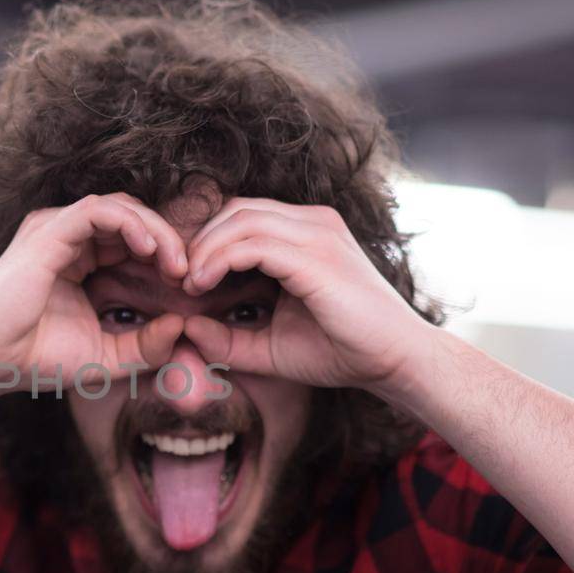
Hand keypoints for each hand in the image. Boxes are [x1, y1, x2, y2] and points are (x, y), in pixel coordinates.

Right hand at [0, 193, 188, 382]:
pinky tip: (151, 251)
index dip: (165, 254)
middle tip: (190, 273)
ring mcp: (54, 230)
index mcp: (78, 257)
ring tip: (176, 262)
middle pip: (131, 216)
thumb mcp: (106, 356)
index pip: (131, 237)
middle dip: (167, 239)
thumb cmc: (36, 359)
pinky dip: (131, 224)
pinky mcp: (47, 233)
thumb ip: (145, 346)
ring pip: (120, 206)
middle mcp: (66, 237)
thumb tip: (184, 325)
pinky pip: (98, 211)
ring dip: (155, 230)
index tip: (189, 286)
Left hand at [178, 197, 438, 391]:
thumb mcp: (270, 347)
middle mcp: (312, 224)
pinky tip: (203, 284)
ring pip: (239, 219)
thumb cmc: (341, 352)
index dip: (204, 240)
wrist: (395, 363)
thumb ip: (228, 339)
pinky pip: (253, 243)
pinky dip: (220, 259)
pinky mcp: (317, 256)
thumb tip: (184, 329)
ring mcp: (317, 234)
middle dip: (198, 240)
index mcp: (306, 234)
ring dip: (203, 249)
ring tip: (188, 284)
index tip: (182, 279)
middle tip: (177, 279)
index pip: (241, 215)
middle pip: (235, 209)